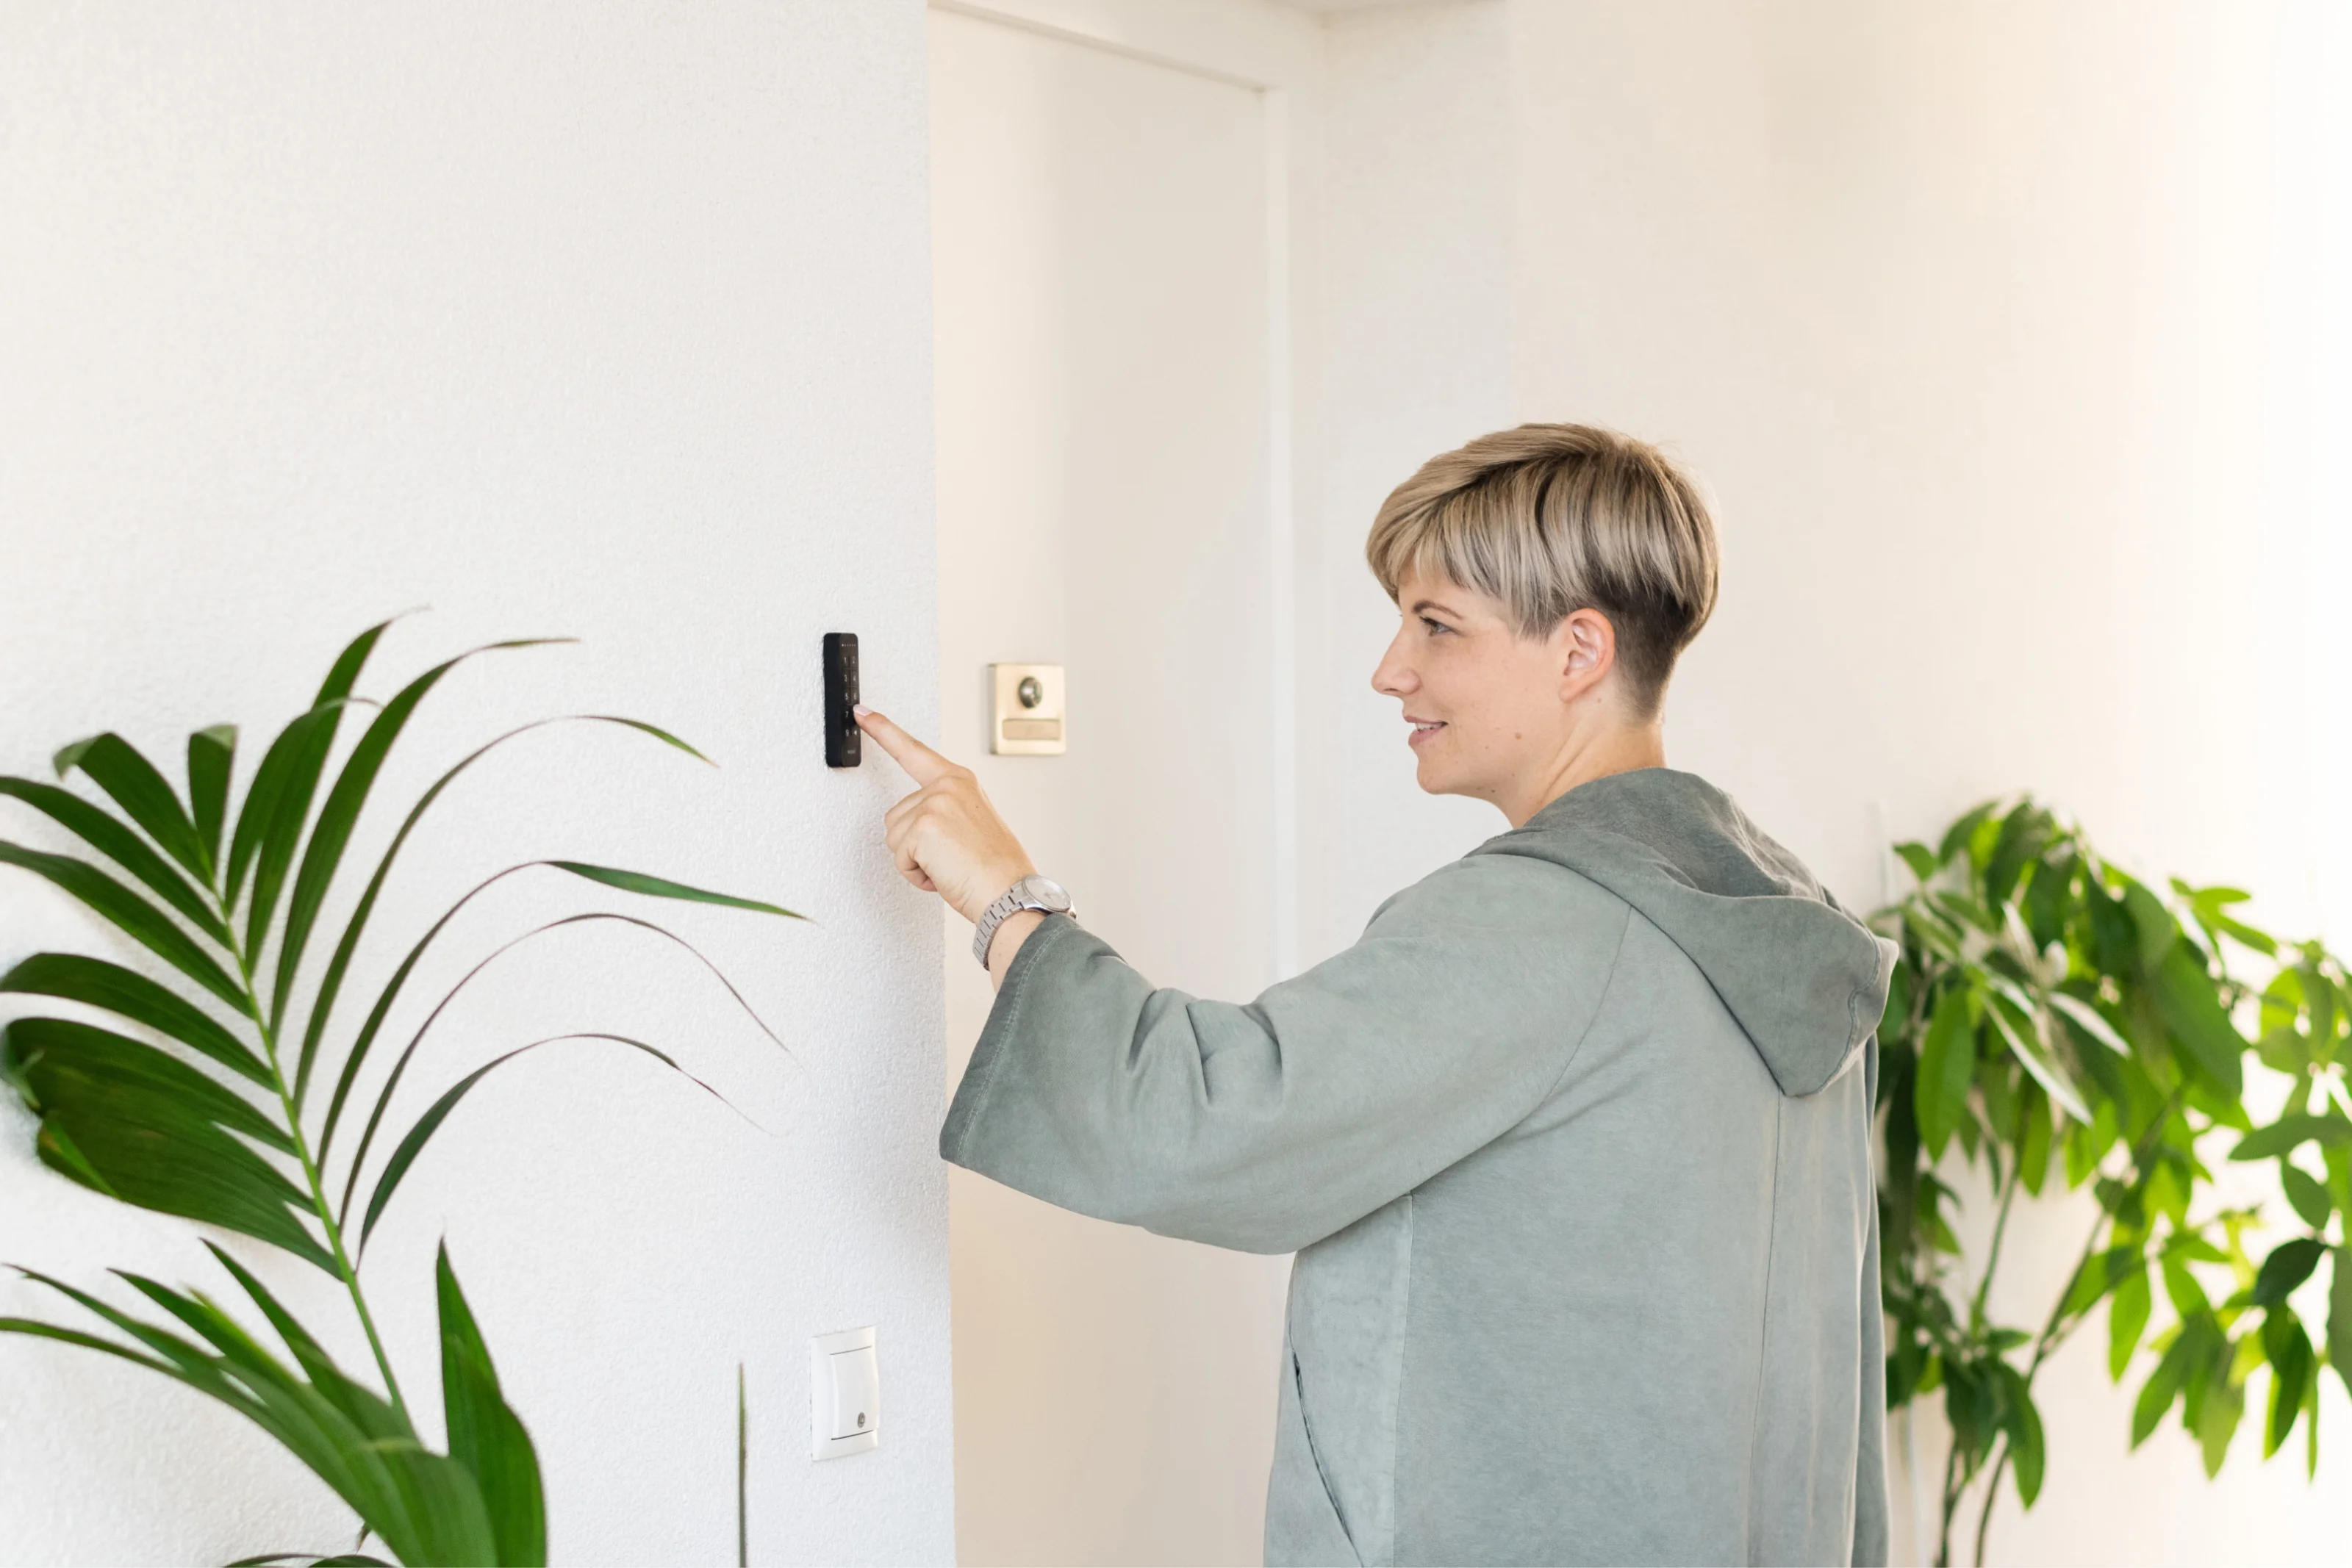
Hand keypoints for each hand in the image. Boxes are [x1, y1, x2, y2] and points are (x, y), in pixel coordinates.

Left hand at [857, 706, 1035, 925]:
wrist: (1009, 893)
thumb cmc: (996, 869)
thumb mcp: (972, 825)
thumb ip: (943, 812)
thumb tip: (916, 829)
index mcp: (959, 781)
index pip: (913, 752)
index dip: (884, 730)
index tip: (862, 713)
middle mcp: (946, 786)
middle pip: (896, 815)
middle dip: (914, 844)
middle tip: (950, 857)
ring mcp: (933, 803)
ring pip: (894, 838)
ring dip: (915, 861)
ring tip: (949, 866)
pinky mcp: (922, 826)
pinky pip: (899, 858)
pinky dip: (916, 874)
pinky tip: (942, 874)